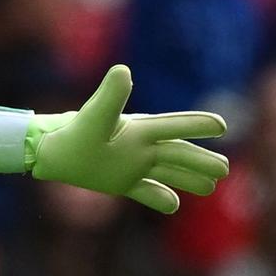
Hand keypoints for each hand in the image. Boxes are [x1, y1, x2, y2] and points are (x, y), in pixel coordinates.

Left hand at [29, 65, 228, 213]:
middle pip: (177, 154)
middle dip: (201, 161)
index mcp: (139, 130)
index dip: (196, 125)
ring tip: (212, 187)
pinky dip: (160, 197)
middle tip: (226, 170)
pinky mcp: (120, 181)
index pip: (173, 127)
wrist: (50, 152)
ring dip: (190, 178)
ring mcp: (132, 164)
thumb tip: (124, 70)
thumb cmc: (73, 133)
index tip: (221, 125)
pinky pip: (145, 191)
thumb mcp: (94, 116)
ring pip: (168, 172)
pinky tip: (174, 204)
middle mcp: (140, 146)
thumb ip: (111, 96)